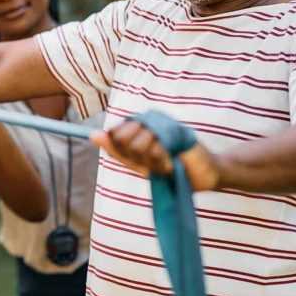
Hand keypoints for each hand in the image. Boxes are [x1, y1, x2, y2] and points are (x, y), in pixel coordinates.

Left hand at [90, 119, 221, 190]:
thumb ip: (117, 150)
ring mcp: (162, 124)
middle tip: (154, 163)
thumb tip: (92, 135)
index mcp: (137, 127)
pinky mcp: (175, 130)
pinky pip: (155, 148)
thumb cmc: (171, 169)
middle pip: (122, 139)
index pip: (113, 135)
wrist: (203, 174)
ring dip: (151, 162)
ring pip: (138, 144)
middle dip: (136, 158)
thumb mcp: (140, 164)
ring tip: (166, 163)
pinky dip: (161, 161)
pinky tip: (171, 163)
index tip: (139, 160)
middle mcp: (148, 121)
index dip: (122, 151)